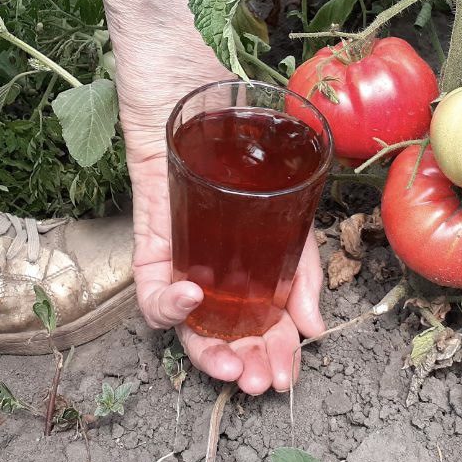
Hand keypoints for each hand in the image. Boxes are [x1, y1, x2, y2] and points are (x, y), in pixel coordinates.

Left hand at [122, 104, 325, 395]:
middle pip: (220, 332)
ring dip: (204, 349)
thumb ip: (303, 261)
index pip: (257, 323)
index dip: (272, 356)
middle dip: (241, 364)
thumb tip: (314, 327)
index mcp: (247, 261)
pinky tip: (195, 298)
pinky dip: (168, 301)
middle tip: (261, 383)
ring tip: (232, 363)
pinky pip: (148, 286)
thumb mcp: (290, 201)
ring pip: (182, 322)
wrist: (192, 79)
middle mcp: (210, 264)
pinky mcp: (147, 236)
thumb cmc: (240, 129)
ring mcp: (178, 253)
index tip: (285, 377)